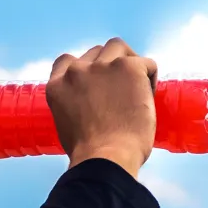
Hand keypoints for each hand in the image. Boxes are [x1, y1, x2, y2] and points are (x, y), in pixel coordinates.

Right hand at [46, 37, 157, 178]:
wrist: (105, 159)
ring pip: (118, 47)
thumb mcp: (67, 126)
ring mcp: (103, 67)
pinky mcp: (129, 68)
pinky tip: (148, 97)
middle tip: (120, 89)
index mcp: (58, 85)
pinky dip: (150, 77)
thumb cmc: (90, 155)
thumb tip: (90, 108)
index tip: (96, 82)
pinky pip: (146, 63)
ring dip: (127, 61)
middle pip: (95, 53)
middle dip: (108, 66)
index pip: (66, 61)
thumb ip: (74, 108)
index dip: (84, 69)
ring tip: (137, 84)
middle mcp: (77, 71)